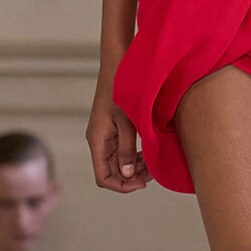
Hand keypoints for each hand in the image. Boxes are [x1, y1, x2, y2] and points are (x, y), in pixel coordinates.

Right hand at [86, 69, 150, 193]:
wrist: (117, 64)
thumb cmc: (121, 89)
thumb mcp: (126, 122)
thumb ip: (126, 149)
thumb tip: (128, 175)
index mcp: (97, 140)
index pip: (103, 177)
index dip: (122, 186)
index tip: (142, 183)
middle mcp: (98, 141)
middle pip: (111, 172)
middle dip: (131, 177)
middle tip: (153, 173)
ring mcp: (104, 135)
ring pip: (117, 163)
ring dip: (134, 167)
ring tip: (153, 163)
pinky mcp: (111, 129)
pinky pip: (120, 151)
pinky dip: (134, 156)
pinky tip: (148, 152)